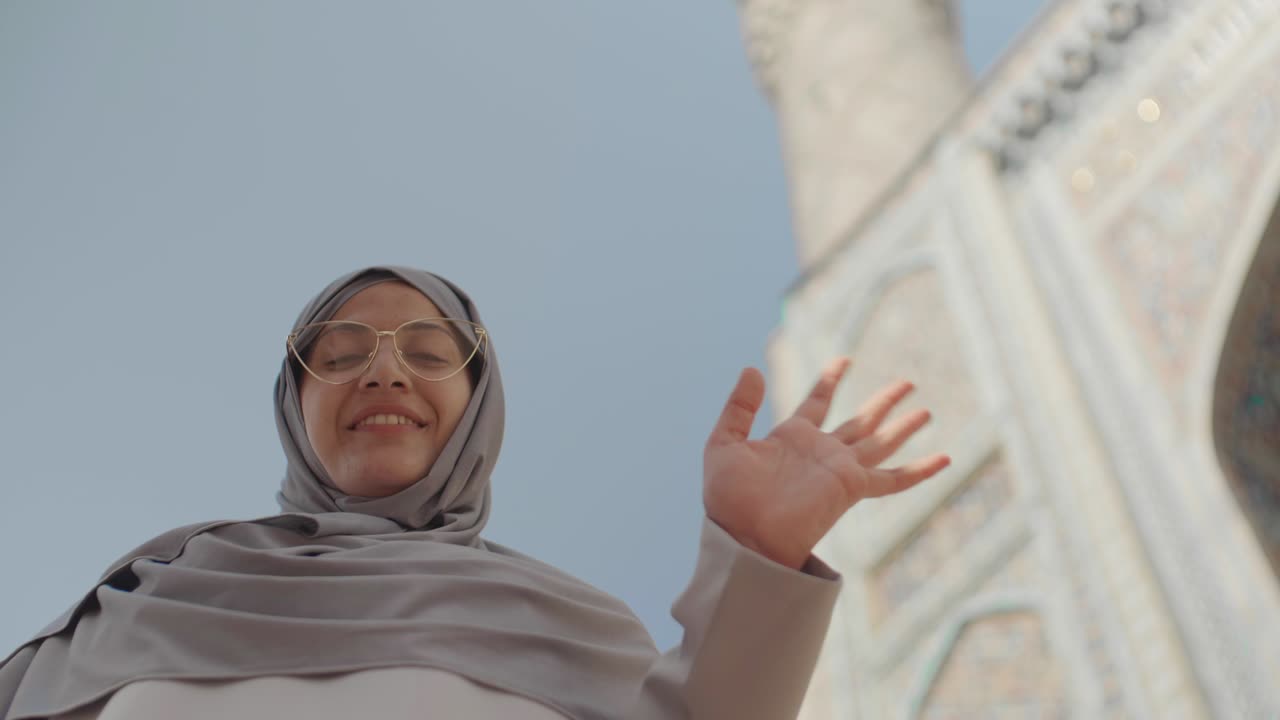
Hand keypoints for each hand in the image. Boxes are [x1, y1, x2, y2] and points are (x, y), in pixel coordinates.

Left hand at [703, 357, 950, 569]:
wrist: (743, 536)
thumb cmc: (728, 498)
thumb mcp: (724, 443)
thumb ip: (739, 407)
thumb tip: (751, 370)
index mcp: (792, 438)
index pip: (818, 402)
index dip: (831, 380)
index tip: (844, 361)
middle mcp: (821, 452)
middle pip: (860, 421)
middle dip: (883, 402)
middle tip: (907, 382)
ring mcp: (839, 470)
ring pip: (880, 442)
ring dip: (904, 426)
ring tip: (926, 410)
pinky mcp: (852, 487)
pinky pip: (893, 479)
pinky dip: (920, 470)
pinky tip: (943, 459)